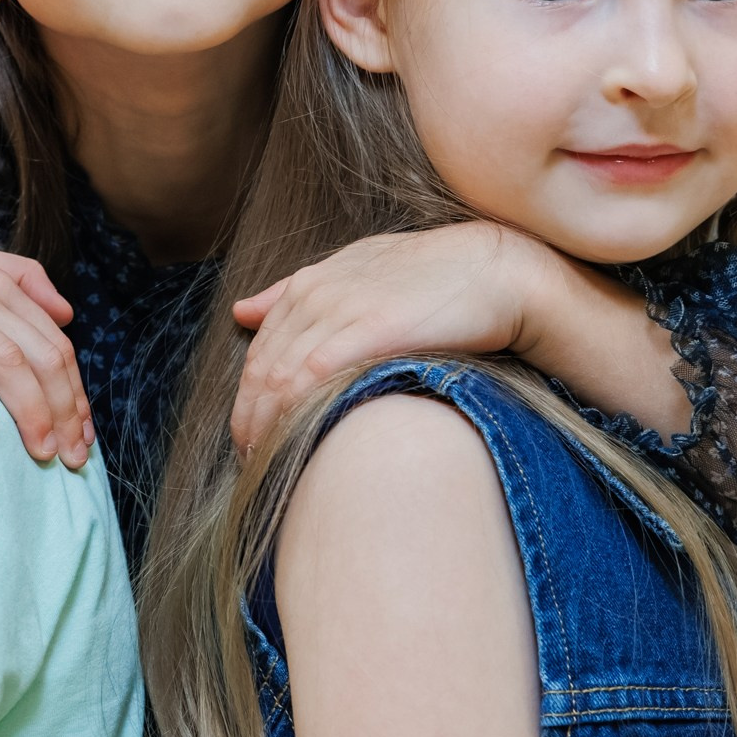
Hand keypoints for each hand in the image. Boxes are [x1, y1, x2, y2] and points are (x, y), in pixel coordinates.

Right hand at [0, 235, 92, 467]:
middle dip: (62, 410)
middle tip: (71, 459)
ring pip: (0, 357)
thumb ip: (18, 278)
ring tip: (39, 451)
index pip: (53, 342)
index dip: (75, 393)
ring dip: (27, 407)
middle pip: (37, 353)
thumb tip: (68, 313)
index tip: (82, 438)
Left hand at [229, 223, 554, 454]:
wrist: (495, 271)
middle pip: (261, 369)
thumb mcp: (357, 271)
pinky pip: (310, 376)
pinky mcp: (367, 330)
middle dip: (249, 420)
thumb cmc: (434, 278)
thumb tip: (242, 311)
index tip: (250, 435)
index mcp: (309, 284)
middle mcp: (315, 295)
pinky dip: (292, 413)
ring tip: (267, 465)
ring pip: (279, 378)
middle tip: (251, 462)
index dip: (249, 398)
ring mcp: (338, 310)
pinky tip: (292, 442)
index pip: (259, 351)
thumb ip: (296, 292)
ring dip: (266, 427)